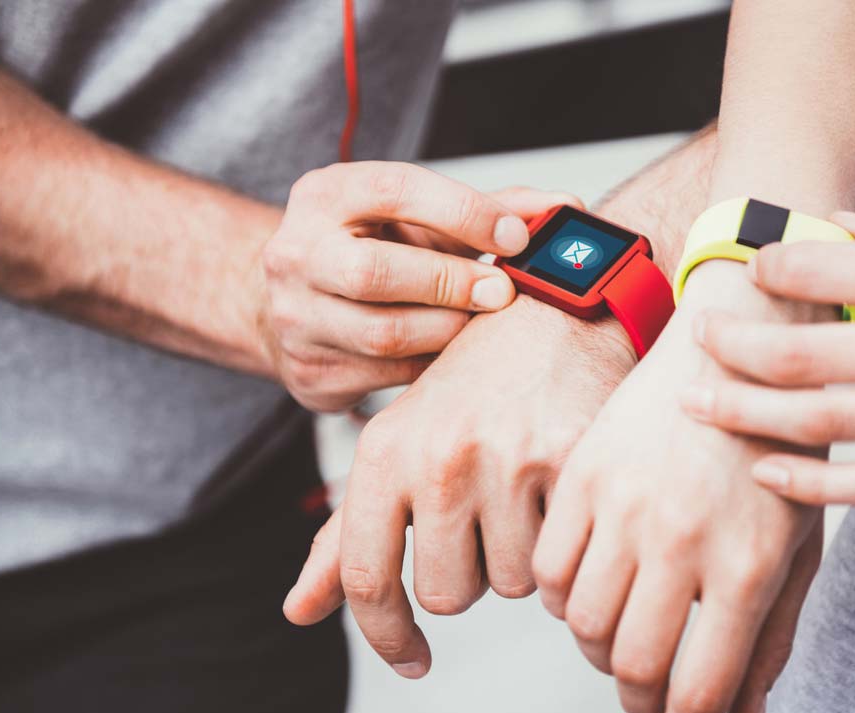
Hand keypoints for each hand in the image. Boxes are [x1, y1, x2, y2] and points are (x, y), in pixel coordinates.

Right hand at [255, 160, 576, 410]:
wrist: (291, 300)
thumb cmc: (369, 249)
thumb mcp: (420, 218)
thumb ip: (488, 209)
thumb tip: (562, 208)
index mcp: (324, 196)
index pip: (394, 191)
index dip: (463, 213)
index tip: (515, 235)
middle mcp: (297, 254)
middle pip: (375, 273)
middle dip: (451, 283)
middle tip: (502, 293)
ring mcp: (297, 319)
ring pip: (384, 335)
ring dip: (447, 332)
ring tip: (479, 326)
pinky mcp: (310, 374)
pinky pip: (387, 378)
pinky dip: (433, 369)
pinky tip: (455, 357)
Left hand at [281, 295, 636, 675]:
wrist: (553, 309)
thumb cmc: (469, 388)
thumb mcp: (398, 445)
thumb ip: (347, 534)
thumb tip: (298, 613)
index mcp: (383, 453)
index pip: (367, 579)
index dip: (386, 637)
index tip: (413, 660)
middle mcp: (437, 458)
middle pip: (446, 594)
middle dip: (469, 572)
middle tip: (485, 518)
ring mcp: (504, 460)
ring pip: (510, 582)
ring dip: (519, 557)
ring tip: (525, 494)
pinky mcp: (568, 462)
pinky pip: (560, 557)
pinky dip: (560, 544)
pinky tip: (559, 494)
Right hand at [533, 260, 823, 712]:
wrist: (738, 350)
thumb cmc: (781, 453)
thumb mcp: (800, 544)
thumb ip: (774, 639)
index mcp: (748, 563)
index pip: (699, 688)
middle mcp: (680, 540)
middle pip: (634, 669)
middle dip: (644, 706)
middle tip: (655, 704)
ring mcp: (624, 505)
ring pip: (584, 628)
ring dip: (604, 654)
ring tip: (629, 641)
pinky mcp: (583, 476)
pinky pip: (549, 573)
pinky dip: (567, 600)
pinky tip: (598, 588)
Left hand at [685, 211, 854, 504]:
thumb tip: (825, 228)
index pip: (822, 270)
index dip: (768, 266)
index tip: (746, 267)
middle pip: (801, 354)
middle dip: (733, 345)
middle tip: (696, 338)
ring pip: (819, 424)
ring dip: (745, 415)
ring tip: (695, 405)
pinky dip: (810, 485)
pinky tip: (764, 471)